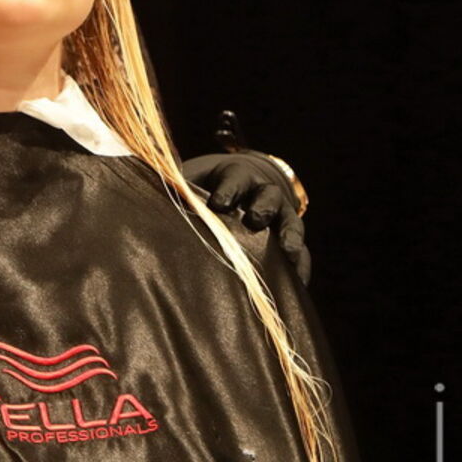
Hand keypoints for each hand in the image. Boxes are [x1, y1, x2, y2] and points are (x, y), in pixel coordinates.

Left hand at [182, 152, 310, 285]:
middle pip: (269, 196)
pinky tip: (298, 284)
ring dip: (290, 237)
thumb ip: (180, 187)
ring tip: (288, 253)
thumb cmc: (207, 192)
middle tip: (255, 219)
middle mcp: (264, 194)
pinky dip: (300, 268)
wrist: (234, 198)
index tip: (218, 204)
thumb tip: (160, 179)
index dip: (229, 189)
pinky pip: (301, 255)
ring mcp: (281, 218)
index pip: (236, 178)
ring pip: (291, 223)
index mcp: (238, 177)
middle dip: (262, 207)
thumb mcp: (193, 183)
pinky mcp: (290, 244)